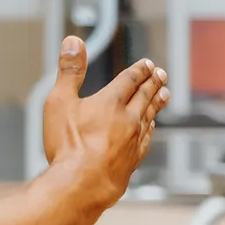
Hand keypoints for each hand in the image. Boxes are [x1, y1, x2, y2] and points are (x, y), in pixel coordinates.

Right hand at [41, 37, 170, 202]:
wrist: (82, 183)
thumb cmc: (67, 144)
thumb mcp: (59, 101)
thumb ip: (69, 71)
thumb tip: (73, 42)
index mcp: (110, 102)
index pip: (130, 80)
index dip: (139, 70)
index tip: (147, 64)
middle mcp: (128, 118)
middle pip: (145, 95)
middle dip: (153, 83)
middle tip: (161, 74)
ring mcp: (134, 139)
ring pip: (150, 115)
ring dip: (158, 102)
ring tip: (165, 94)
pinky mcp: (134, 158)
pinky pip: (148, 138)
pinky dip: (151, 128)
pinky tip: (151, 127)